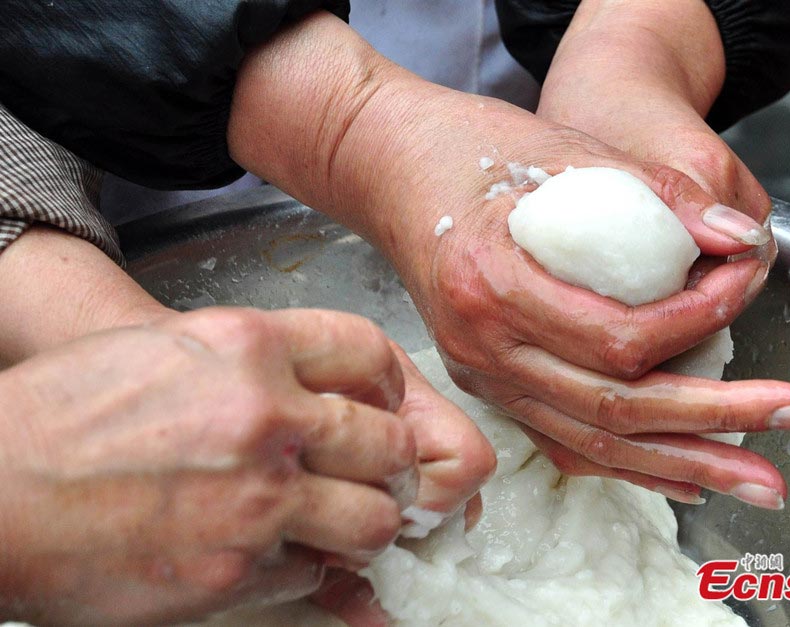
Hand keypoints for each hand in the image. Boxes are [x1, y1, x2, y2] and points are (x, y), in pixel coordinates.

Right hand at [0, 307, 416, 624]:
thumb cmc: (67, 414)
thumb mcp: (173, 347)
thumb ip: (258, 362)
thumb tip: (324, 392)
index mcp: (249, 346)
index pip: (370, 353)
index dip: (389, 384)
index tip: (384, 404)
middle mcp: (265, 416)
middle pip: (391, 443)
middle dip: (391, 464)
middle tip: (375, 474)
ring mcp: (257, 499)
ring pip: (375, 520)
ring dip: (366, 524)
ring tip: (338, 520)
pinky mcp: (236, 570)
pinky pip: (316, 572)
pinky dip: (307, 566)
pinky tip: (272, 550)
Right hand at [227, 12, 789, 508]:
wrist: (389, 166)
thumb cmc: (470, 149)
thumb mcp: (561, 151)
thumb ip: (652, 194)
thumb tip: (737, 238)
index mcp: (493, 283)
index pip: (619, 338)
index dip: (700, 319)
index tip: (742, 282)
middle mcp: (480, 345)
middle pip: (612, 409)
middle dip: (715, 419)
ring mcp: (478, 372)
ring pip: (588, 441)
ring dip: (679, 461)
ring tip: (753, 477)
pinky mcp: (485, 380)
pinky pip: (560, 440)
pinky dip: (623, 461)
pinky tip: (677, 472)